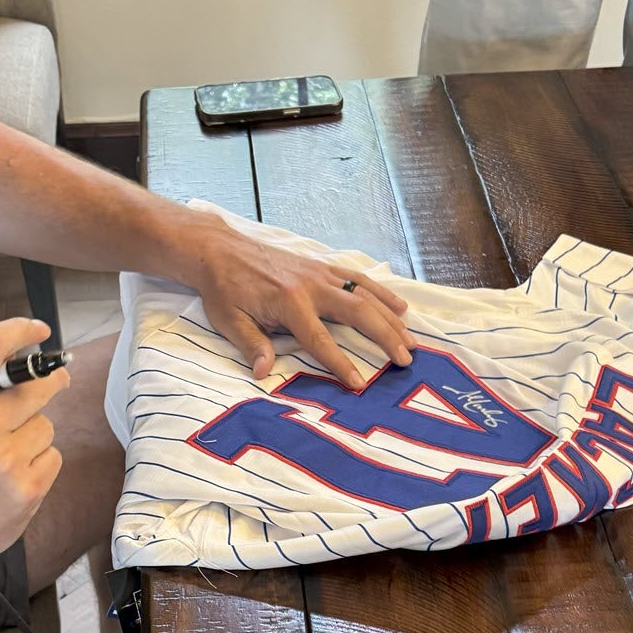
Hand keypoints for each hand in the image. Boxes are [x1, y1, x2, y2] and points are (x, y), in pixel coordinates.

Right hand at [0, 316, 67, 574]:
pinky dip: (39, 463)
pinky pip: (52, 456)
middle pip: (36, 385)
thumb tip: (23, 361)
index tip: (38, 330)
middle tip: (56, 380)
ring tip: (6, 456)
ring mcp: (6, 459)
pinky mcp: (28, 488)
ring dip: (34, 434)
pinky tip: (14, 477)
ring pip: (46, 425)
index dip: (19, 330)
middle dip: (50, 380)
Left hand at [180, 215, 412, 387]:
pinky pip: (358, 278)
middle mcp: (311, 285)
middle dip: (384, 337)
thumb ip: (252, 345)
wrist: (221, 249)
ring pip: (364, 294)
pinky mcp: (322, 265)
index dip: (341, 363)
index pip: (320, 339)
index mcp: (288, 302)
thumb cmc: (224, 289)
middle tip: (405, 360)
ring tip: (411, 340)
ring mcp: (320, 272)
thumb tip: (264, 372)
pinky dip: (381, 292)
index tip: (360, 383)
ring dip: (390, 318)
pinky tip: (399, 307)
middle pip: (357, 312)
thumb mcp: (229, 321)